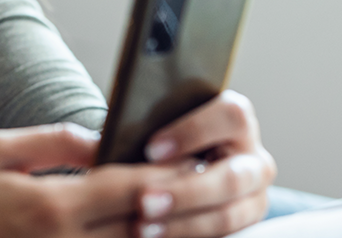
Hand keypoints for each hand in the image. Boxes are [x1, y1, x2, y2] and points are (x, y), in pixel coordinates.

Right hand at [0, 124, 182, 237]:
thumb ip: (56, 140)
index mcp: (51, 207)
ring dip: (170, 229)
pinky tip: (150, 228)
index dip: (169, 173)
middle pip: (145, 225)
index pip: (129, 188)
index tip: (195, 157)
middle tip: (212, 180)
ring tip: (195, 206)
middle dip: (184, 203)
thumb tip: (104, 137)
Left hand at [132, 90, 276, 237]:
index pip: (229, 115)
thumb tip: (87, 146)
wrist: (175, 166)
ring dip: (185, 223)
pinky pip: (226, 236)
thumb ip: (125, 131)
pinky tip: (155, 236)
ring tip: (142, 228)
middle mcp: (253, 157)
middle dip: (186, 191)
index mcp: (234, 118)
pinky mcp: (244, 224)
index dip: (193, 132)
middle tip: (143, 200)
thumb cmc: (162, 140)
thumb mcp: (151, 128)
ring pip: (229, 214)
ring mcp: (253, 196)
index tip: (151, 150)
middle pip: (231, 176)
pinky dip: (188, 235)